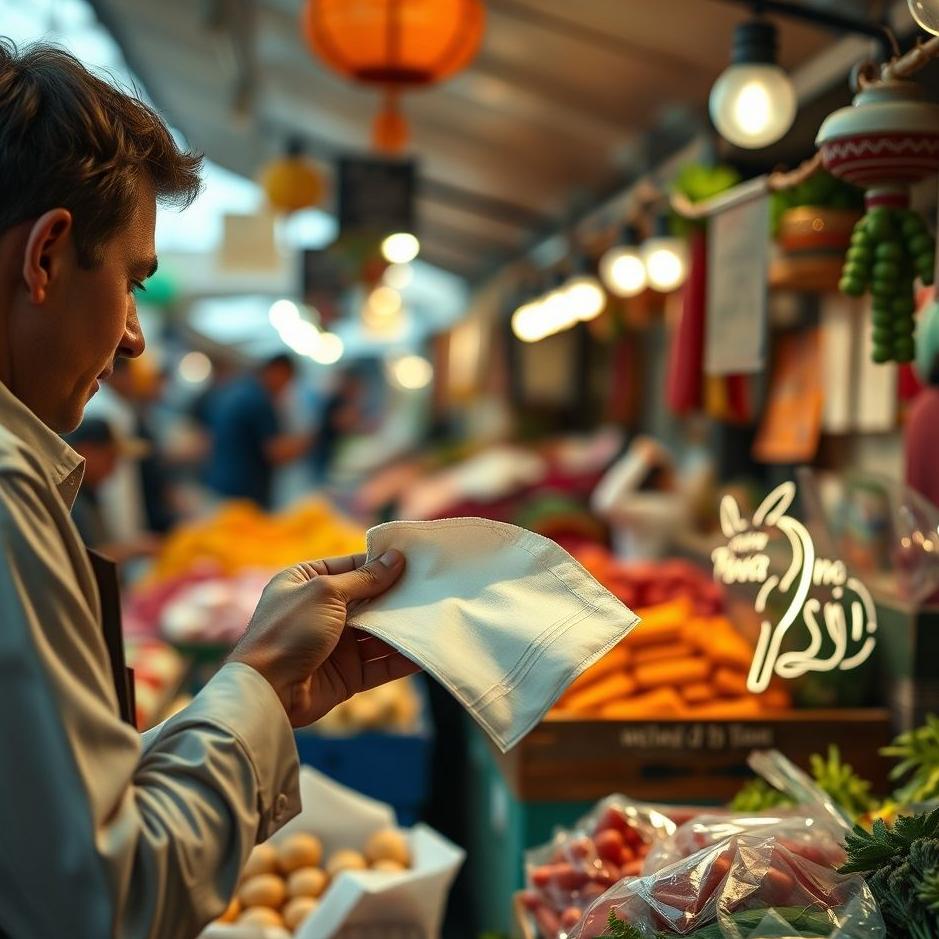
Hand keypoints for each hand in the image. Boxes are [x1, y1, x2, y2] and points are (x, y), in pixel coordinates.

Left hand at [229, 550, 418, 726]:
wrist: (267, 690)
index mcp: (306, 582)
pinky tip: (424, 649)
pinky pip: (380, 663)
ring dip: (402, 626)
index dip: (381, 563)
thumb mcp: (325, 592)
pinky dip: (401, 657)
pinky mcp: (347, 674)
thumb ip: (365, 578)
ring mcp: (335, 644)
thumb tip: (396, 558)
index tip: (414, 559)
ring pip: (378, 632)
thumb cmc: (288, 630)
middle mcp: (321, 610)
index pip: (351, 566)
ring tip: (435, 615)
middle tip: (431, 586)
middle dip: (397, 595)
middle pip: (369, 599)